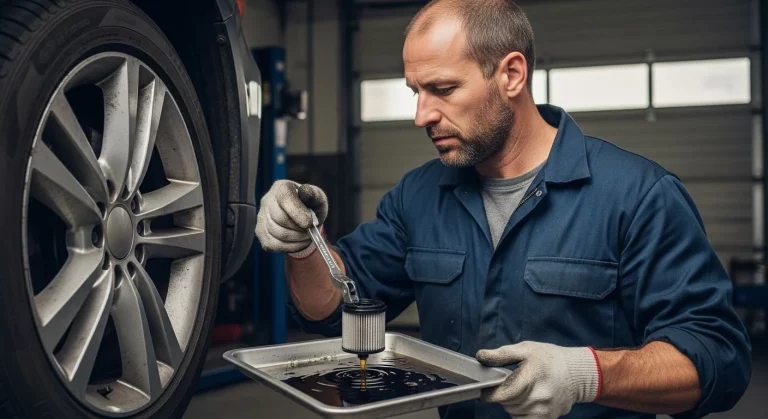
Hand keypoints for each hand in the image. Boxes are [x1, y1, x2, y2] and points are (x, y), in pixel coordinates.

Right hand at [255, 179, 327, 257]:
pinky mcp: (260, 233)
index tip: (309, 223)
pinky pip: (274, 244)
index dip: (297, 212)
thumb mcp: (317, 198)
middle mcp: (267, 200)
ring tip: (307, 236)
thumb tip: (305, 192)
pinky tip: (299, 242)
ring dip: (297, 238)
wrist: (303, 219)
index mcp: (281, 187)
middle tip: (311, 230)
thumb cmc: (310, 206)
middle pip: (281, 218)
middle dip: (299, 228)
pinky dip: (290, 247)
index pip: (285, 198)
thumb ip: (313, 194)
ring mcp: (261, 217)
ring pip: (278, 233)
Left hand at [476, 341, 601, 418]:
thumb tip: (481, 356)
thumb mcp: (525, 349)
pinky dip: (521, 412)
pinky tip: (528, 401)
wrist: (577, 373)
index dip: (490, 393)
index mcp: (529, 377)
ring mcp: (543, 410)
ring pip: (514, 413)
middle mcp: (537, 397)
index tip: (487, 388)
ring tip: (522, 391)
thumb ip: (502, 354)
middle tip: (511, 384)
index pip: (501, 394)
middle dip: (504, 394)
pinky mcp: (548, 418)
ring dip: (512, 404)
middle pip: (506, 404)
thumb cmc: (550, 359)